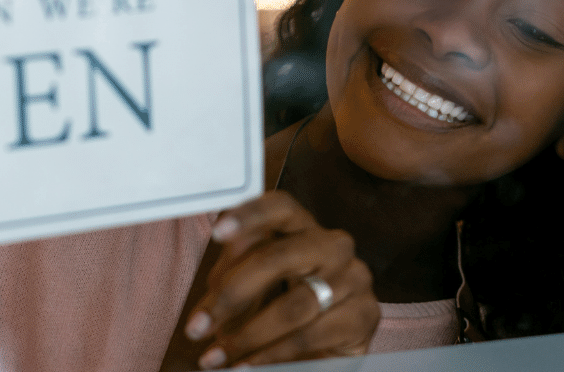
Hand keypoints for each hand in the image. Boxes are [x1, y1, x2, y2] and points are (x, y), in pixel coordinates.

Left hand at [182, 191, 379, 367]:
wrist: (323, 347)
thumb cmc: (281, 305)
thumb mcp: (251, 285)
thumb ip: (233, 273)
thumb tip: (216, 285)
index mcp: (302, 227)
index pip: (280, 207)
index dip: (250, 215)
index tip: (219, 232)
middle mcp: (332, 245)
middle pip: (280, 256)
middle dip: (233, 294)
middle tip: (198, 325)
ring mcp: (354, 277)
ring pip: (294, 305)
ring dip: (248, 335)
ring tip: (218, 354)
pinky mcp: (365, 315)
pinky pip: (311, 335)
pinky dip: (273, 355)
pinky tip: (249, 365)